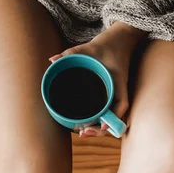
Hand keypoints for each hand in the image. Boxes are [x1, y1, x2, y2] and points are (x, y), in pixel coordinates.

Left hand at [49, 22, 145, 137]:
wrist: (122, 39)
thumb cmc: (108, 44)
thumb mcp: (89, 48)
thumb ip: (70, 53)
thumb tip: (51, 60)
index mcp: (118, 83)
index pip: (121, 105)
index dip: (112, 119)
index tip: (100, 126)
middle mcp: (119, 91)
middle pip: (115, 117)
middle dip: (100, 129)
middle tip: (83, 133)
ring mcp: (116, 94)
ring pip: (111, 117)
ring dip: (100, 127)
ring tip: (83, 132)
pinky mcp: (112, 94)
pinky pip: (108, 110)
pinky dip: (100, 119)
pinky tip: (88, 124)